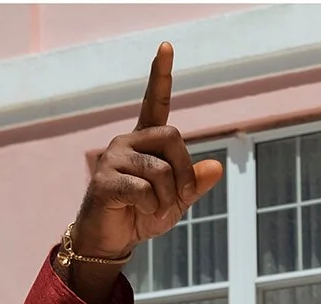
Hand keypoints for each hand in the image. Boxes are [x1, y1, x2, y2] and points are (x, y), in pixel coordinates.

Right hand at [73, 43, 226, 260]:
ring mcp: (113, 158)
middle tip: (179, 196)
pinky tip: (137, 210)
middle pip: (172, 137)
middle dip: (184, 171)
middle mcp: (128, 141)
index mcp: (146, 141)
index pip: (155, 102)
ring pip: (161, 169)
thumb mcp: (176, 201)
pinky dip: (151, 207)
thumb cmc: (141, 215)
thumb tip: (216, 166)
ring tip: (154, 208)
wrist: (110, 240)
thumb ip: (194, 183)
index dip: (161, 75)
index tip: (166, 46)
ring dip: (167, 197)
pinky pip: (144, 189)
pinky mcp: (104, 180)